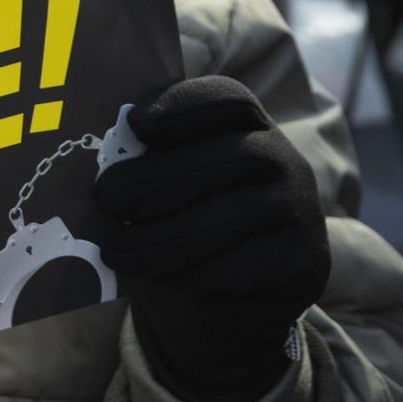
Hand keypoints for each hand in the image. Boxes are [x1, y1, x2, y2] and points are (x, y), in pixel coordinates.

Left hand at [94, 76, 329, 401]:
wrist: (231, 303)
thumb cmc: (184, 221)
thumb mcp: (167, 183)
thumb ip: (145, 160)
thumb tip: (98, 158)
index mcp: (247, 125)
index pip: (227, 99)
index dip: (182, 105)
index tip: (134, 123)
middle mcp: (283, 159)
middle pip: (226, 157)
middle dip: (157, 178)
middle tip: (104, 197)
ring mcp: (300, 211)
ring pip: (230, 217)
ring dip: (163, 236)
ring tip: (115, 251)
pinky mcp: (304, 263)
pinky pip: (245, 265)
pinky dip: (193, 272)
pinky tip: (157, 276)